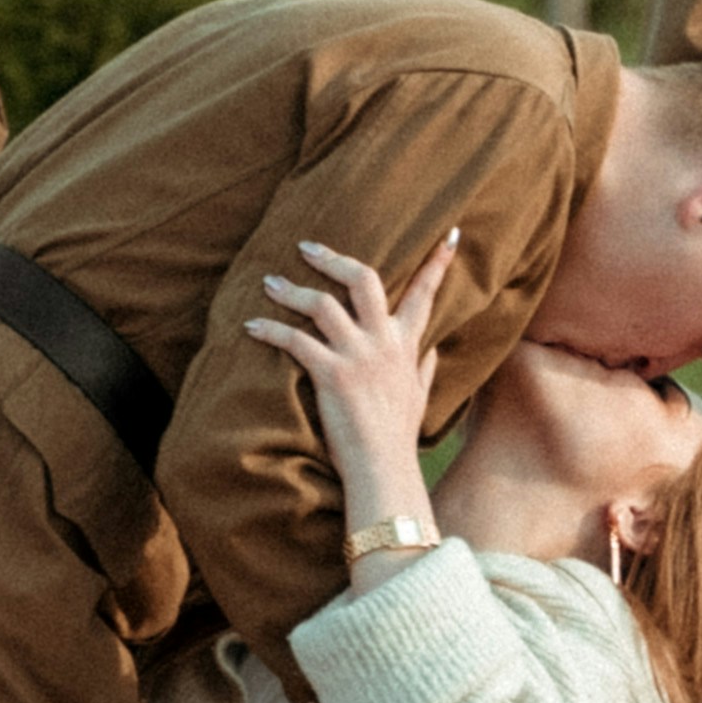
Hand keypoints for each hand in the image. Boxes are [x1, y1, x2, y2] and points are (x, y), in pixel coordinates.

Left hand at [247, 231, 458, 569]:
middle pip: (363, 279)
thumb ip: (425, 366)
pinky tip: (251, 327)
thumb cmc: (397, 437)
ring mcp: (359, 356)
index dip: (438, 262)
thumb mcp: (420, 396)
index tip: (450, 232)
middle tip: (307, 248)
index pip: (426, 293)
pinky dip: (269, 330)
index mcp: (407, 344)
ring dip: (290, 291)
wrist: (384, 470)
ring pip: (321, 304)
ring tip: (268, 284)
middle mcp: (384, 342)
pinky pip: (295, 340)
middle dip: (334, 258)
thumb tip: (432, 349)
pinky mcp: (332, 375)